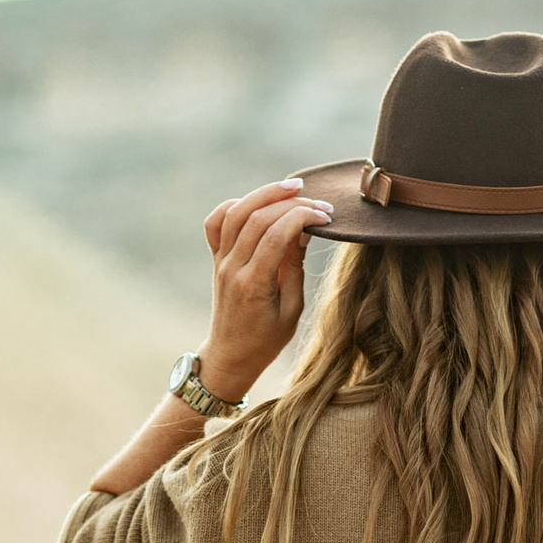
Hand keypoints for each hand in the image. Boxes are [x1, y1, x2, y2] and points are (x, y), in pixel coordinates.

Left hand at [195, 178, 332, 402]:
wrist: (231, 355)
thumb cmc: (267, 339)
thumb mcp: (292, 309)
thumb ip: (295, 267)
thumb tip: (304, 230)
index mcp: (253, 285)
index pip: (276, 235)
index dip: (302, 217)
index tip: (326, 216)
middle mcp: (232, 268)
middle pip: (256, 218)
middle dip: (290, 203)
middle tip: (318, 203)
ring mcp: (220, 261)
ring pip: (235, 213)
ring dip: (264, 194)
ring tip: (292, 187)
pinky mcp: (216, 258)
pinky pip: (216, 222)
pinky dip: (235, 205)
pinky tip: (258, 202)